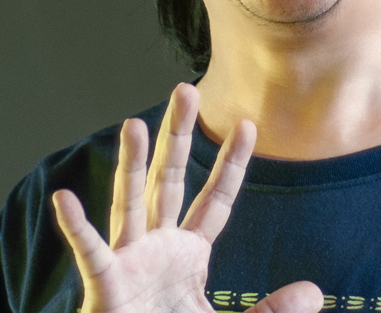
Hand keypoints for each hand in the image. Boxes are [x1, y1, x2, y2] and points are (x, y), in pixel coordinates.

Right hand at [53, 83, 322, 312]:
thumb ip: (271, 311)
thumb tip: (315, 293)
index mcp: (190, 253)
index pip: (215, 199)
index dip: (231, 162)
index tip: (248, 124)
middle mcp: (159, 247)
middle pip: (170, 181)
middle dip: (177, 136)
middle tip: (185, 90)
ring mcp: (130, 263)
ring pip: (131, 203)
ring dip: (130, 164)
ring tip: (132, 124)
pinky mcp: (106, 287)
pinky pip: (91, 253)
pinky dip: (77, 228)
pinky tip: (65, 197)